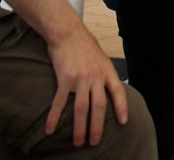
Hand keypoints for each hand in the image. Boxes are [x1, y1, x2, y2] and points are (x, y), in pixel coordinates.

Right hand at [44, 27, 128, 146]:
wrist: (67, 32)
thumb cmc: (84, 45)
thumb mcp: (101, 57)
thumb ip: (103, 73)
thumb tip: (107, 89)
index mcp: (107, 70)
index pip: (118, 91)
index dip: (122, 107)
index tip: (124, 122)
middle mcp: (96, 76)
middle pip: (99, 106)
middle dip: (97, 126)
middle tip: (94, 142)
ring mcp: (80, 78)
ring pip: (82, 108)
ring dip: (80, 127)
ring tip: (78, 142)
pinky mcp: (65, 79)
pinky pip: (60, 102)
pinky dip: (54, 117)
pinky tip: (50, 129)